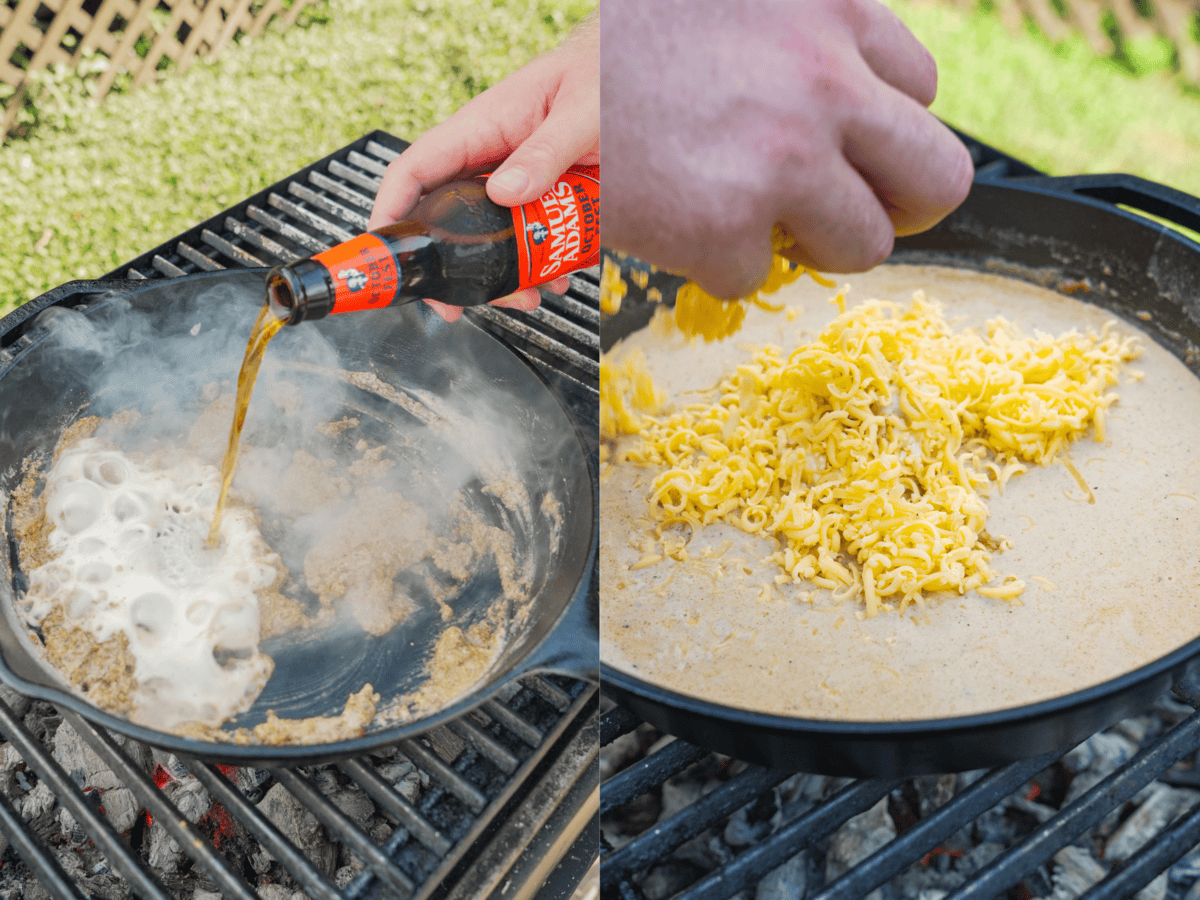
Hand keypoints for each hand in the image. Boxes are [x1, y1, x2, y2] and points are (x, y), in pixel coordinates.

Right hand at [369, 12, 597, 321]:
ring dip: (503, 274)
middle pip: (448, 218)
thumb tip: (504, 194)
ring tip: (528, 296)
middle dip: (450, 265)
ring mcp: (516, 178)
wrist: (636, 72)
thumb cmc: (604, 72)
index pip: (416, 169)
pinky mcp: (543, 197)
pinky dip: (541, 264)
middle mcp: (492, 155)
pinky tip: (559, 276)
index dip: (392, 212)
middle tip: (457, 303)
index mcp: (483, 126)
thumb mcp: (581, 113)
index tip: (389, 254)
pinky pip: (529, 237)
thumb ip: (545, 152)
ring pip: (489, 237)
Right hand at [601, 0, 972, 298]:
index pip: (920, 90)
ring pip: (864, 244)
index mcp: (829, 8)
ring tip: (750, 220)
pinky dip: (714, 264)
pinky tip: (674, 223)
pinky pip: (757, 276)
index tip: (854, 153)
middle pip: (935, 177)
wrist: (523, 79)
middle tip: (844, 213)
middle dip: (894, 207)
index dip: (883, 134)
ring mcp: (782, 158)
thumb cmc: (621, 39)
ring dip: (811, 246)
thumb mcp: (725, 7)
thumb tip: (854, 100)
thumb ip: (795, 43)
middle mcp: (824, 81)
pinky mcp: (725, 226)